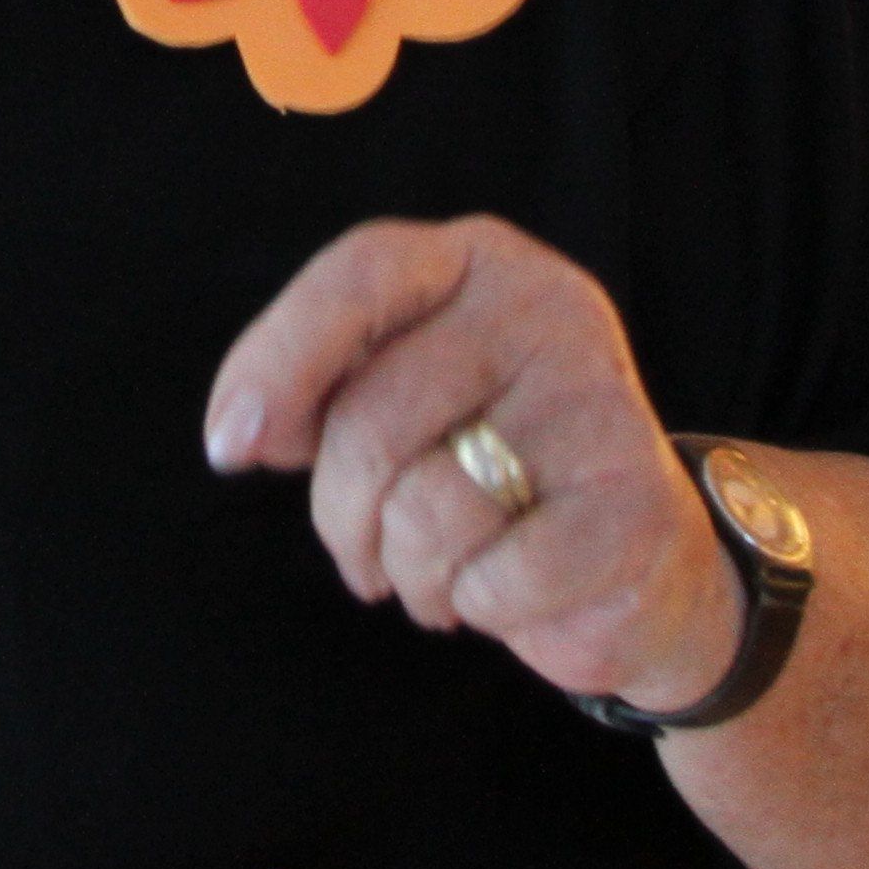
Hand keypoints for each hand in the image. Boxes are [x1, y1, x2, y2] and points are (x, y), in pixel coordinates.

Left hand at [203, 218, 740, 718]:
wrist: (638, 559)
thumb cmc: (489, 468)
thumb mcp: (403, 398)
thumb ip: (321, 389)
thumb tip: (240, 434)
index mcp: (479, 261)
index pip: (360, 274)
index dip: (278, 359)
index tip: (230, 449)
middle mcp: (546, 310)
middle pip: (373, 419)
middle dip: (342, 515)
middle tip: (364, 555)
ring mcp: (597, 402)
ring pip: (427, 511)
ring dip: (409, 573)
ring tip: (440, 573)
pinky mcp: (631, 502)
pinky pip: (494, 579)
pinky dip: (478, 606)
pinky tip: (503, 592)